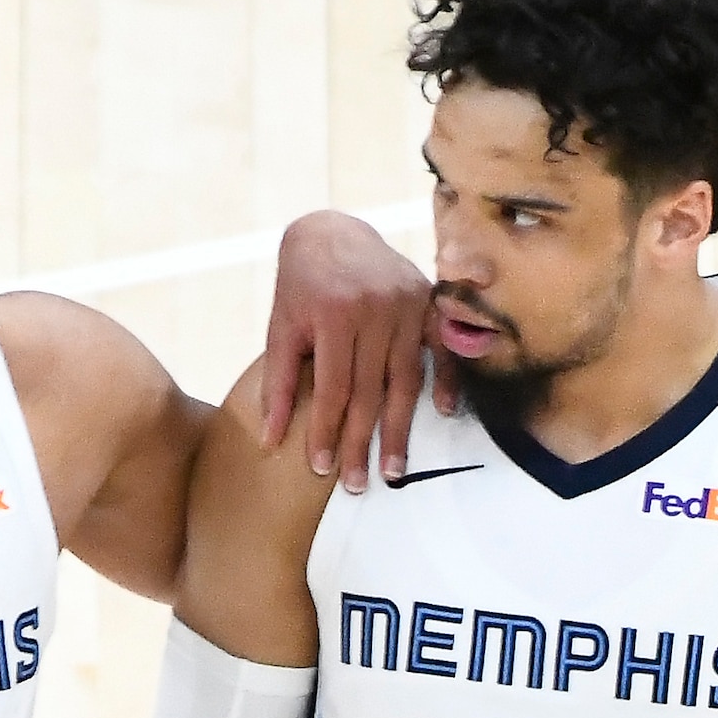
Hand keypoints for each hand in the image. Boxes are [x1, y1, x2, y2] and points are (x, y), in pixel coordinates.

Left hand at [256, 209, 446, 487]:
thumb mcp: (281, 326)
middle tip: (359, 485)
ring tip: (393, 469)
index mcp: (332, 313)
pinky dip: (447, 380)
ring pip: (405, 379)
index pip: (332, 387)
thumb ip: (278, 382)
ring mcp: (406, 304)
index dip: (326, 430)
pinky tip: (446, 413)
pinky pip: (441, 348)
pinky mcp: (428, 301)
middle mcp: (373, 309)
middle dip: (362, 442)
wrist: (333, 232)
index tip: (322, 469)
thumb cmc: (301, 286)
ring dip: (400, 428)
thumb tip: (270, 441)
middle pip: (369, 391)